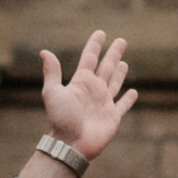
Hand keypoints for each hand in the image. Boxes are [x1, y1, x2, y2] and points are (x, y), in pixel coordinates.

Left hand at [38, 31, 134, 165]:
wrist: (70, 144)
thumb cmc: (61, 119)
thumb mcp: (52, 93)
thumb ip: (52, 73)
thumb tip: (44, 52)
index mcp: (81, 82)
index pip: (90, 58)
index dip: (95, 45)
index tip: (101, 33)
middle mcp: (93, 90)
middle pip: (106, 67)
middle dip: (113, 54)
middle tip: (121, 41)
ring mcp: (104, 103)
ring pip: (114, 83)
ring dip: (120, 72)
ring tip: (124, 63)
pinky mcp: (113, 117)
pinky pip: (123, 105)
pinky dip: (129, 99)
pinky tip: (134, 92)